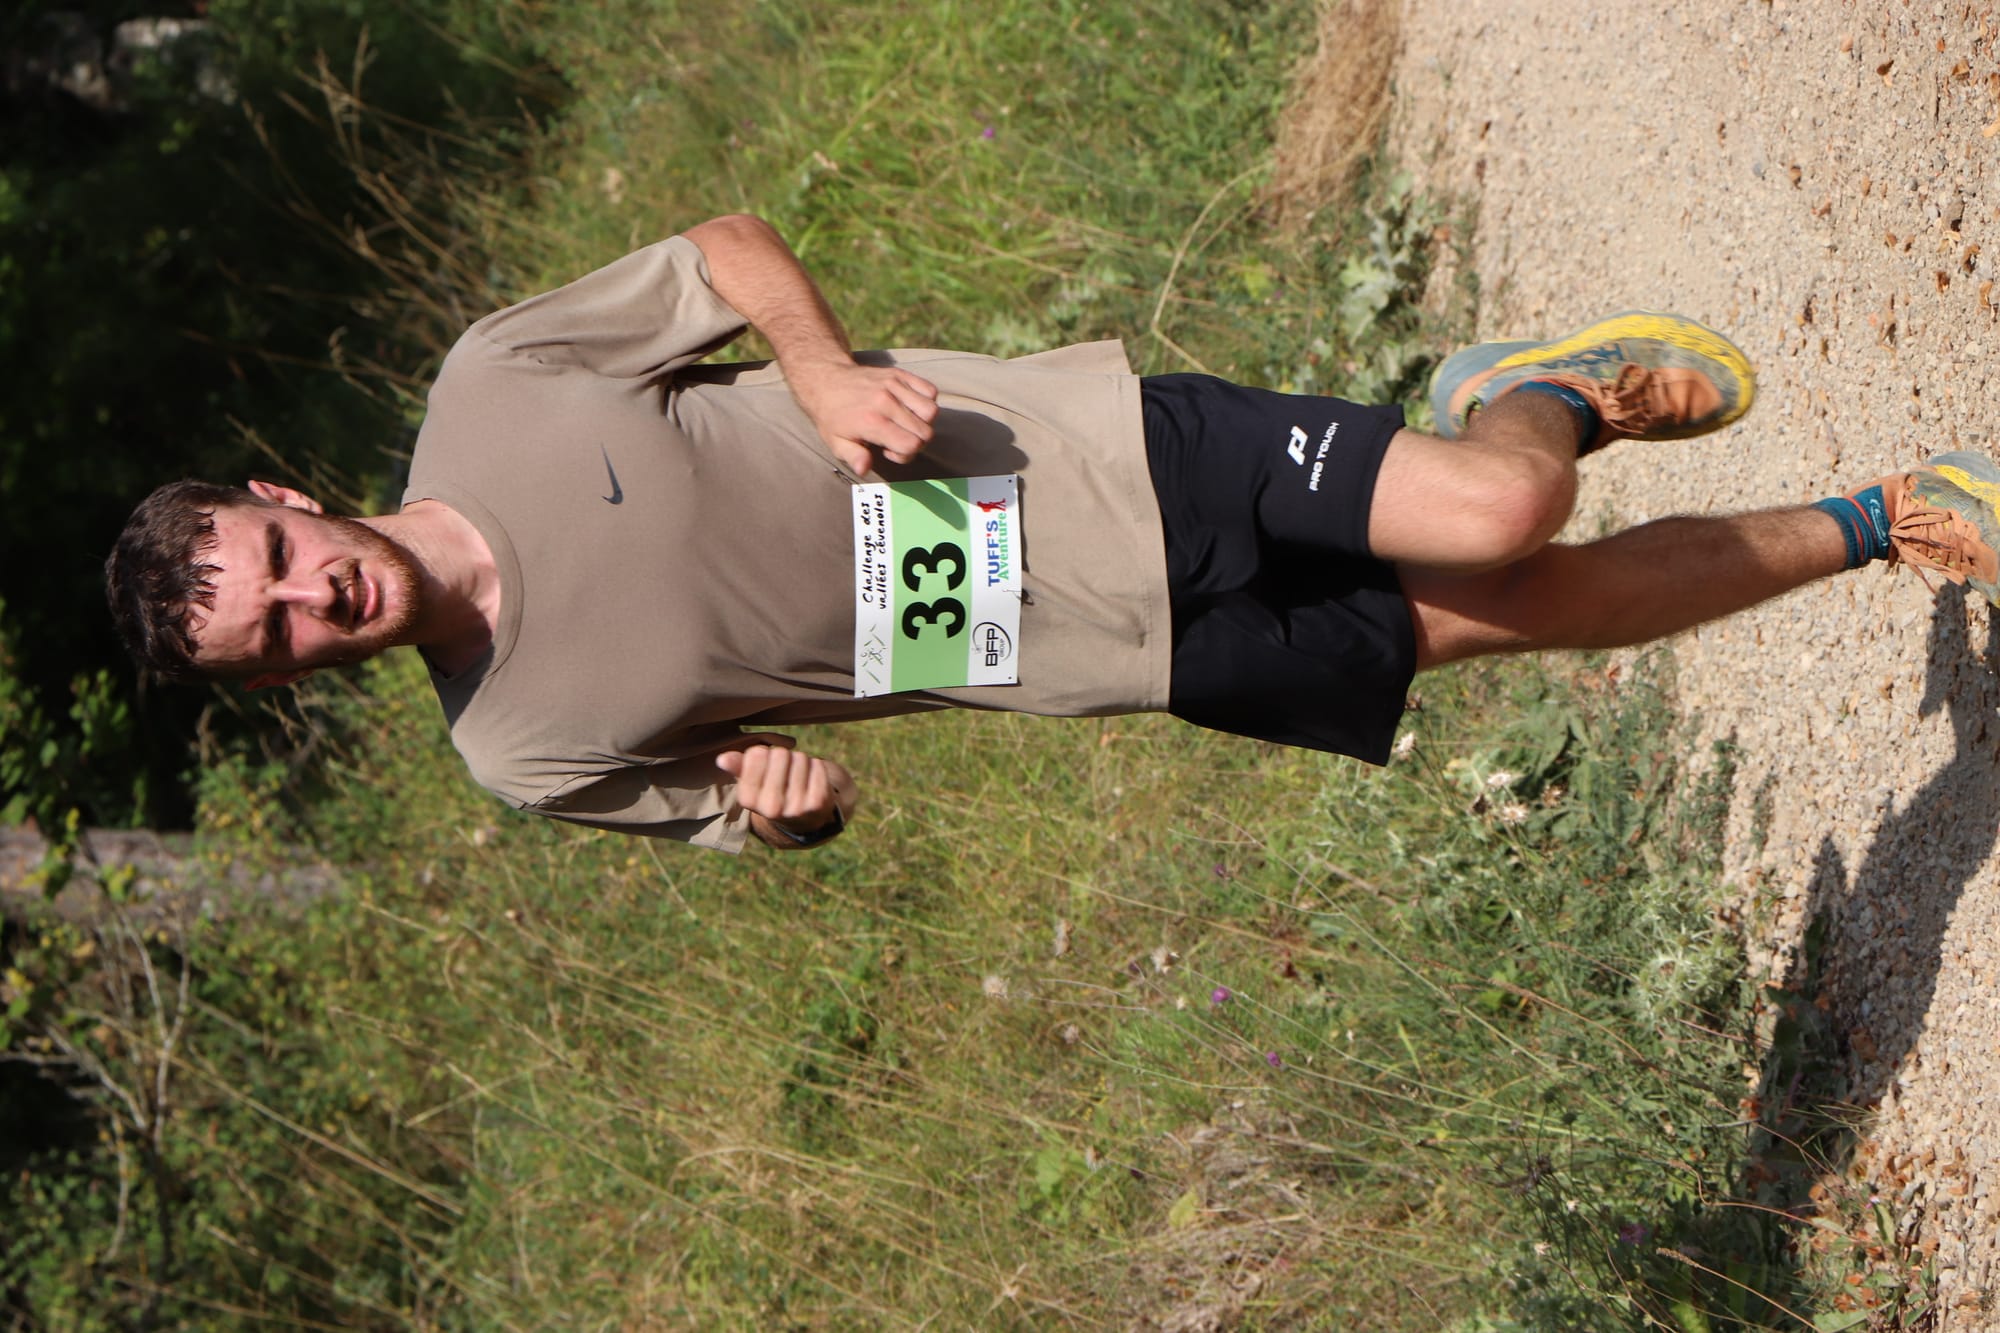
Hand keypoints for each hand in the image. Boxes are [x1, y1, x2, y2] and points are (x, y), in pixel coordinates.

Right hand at [715, 743, 849, 838]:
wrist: (802, 818)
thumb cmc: (772, 791)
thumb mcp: (752, 782)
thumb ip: (738, 768)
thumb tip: (722, 759)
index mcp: (748, 800)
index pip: (756, 754)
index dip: (763, 753)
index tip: (765, 765)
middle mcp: (770, 807)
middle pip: (780, 754)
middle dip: (783, 756)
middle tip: (784, 770)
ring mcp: (796, 807)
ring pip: (799, 758)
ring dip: (800, 760)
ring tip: (796, 775)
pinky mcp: (817, 803)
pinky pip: (818, 766)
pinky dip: (815, 766)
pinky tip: (811, 778)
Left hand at [789, 361, 939, 473]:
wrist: (826, 380)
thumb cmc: (832, 416)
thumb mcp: (836, 443)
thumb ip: (853, 457)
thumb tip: (864, 468)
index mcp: (872, 422)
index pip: (911, 444)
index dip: (905, 455)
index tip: (888, 450)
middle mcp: (886, 402)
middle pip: (925, 431)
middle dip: (915, 442)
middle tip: (896, 438)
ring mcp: (894, 385)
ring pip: (932, 410)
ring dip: (923, 422)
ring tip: (904, 423)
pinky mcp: (899, 374)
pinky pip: (930, 390)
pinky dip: (926, 401)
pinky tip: (909, 408)